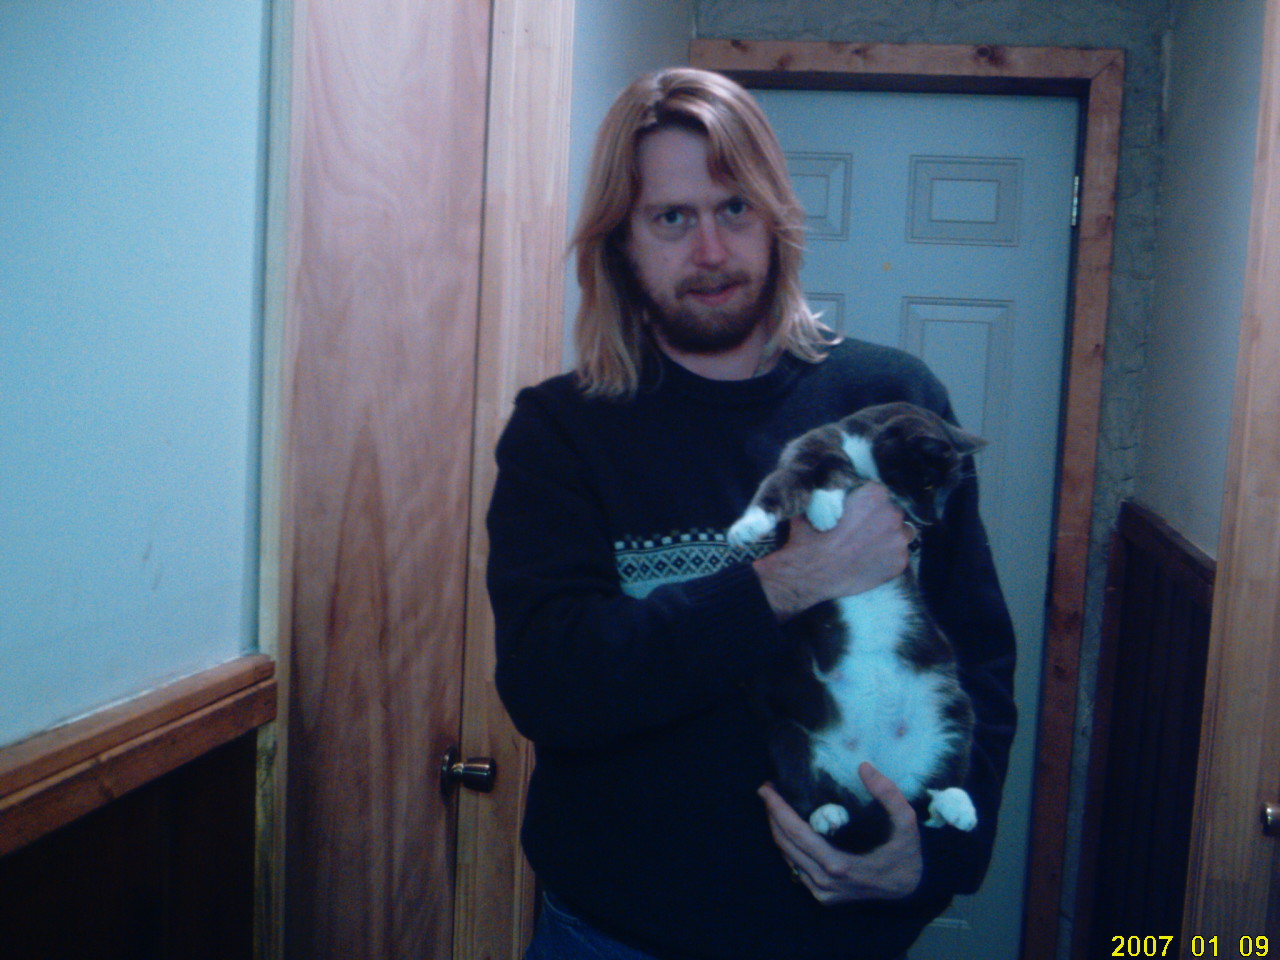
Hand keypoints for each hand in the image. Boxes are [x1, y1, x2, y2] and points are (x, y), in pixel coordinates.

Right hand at [753, 483, 910, 618]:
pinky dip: (888, 558)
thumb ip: (835, 494)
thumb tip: (835, 489)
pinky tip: (870, 562)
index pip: (880, 492)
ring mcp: (899, 540)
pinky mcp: (900, 562)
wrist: (810, 573)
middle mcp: (892, 514)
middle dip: (881, 519)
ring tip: (870, 546)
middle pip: (893, 511)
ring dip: (890, 537)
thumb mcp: (818, 503)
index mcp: (875, 494)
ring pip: (902, 533)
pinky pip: (899, 556)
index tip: (859, 510)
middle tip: (863, 530)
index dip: (869, 501)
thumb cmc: (811, 536)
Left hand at [758, 763, 922, 904]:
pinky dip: (788, 847)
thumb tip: (864, 767)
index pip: (796, 833)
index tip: (766, 788)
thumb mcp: (906, 822)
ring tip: (774, 805)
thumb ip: (889, 793)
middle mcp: (824, 881)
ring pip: (787, 857)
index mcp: (839, 865)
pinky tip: (788, 829)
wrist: (912, 890)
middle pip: (785, 844)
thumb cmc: (906, 854)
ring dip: (777, 830)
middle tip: (767, 790)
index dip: (777, 809)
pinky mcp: (822, 897)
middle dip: (771, 815)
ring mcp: (822, 892)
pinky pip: (796, 869)